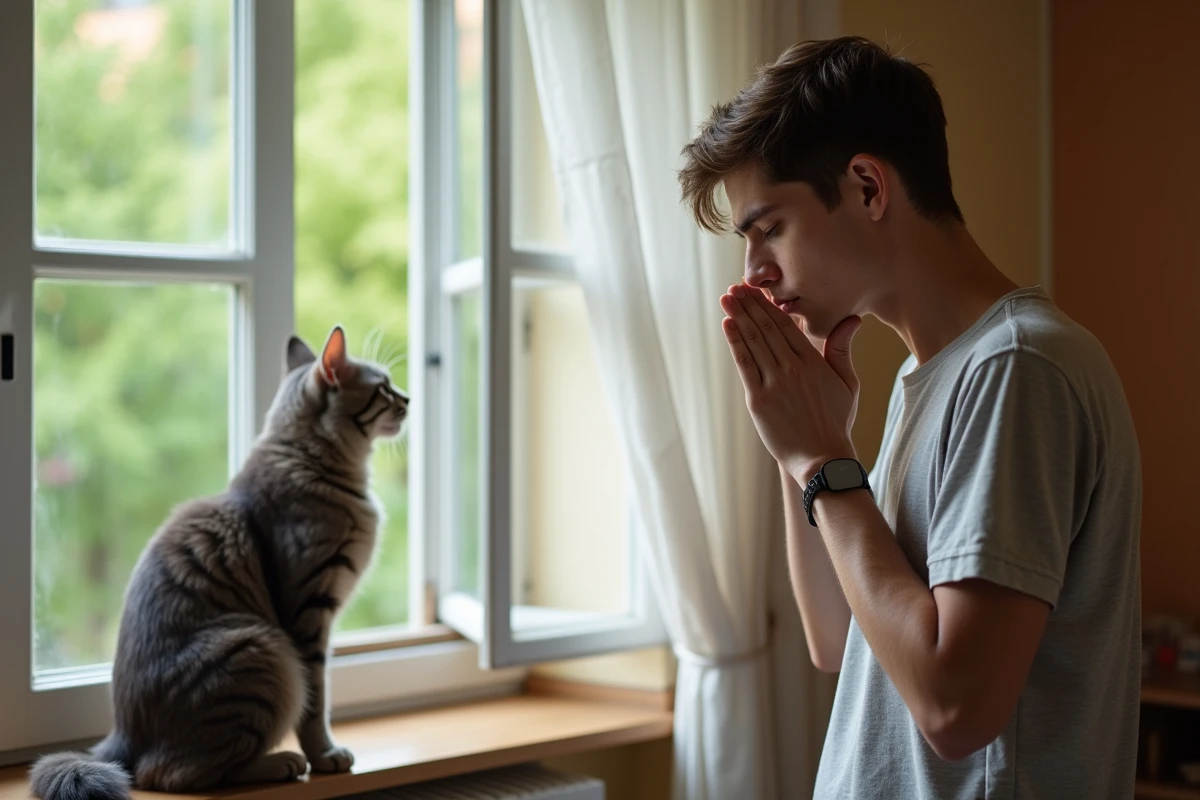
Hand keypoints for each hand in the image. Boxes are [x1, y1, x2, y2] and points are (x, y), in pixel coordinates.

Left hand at [719, 284, 861, 480]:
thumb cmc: (835, 421)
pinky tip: (728, 325)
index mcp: (813, 362)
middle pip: (767, 329)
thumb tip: (852, 318)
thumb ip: (842, 348)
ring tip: (727, 298)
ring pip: (754, 342)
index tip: (756, 290)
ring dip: (739, 317)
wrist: (822, 458)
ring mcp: (774, 383)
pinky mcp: (759, 400)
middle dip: (750, 305)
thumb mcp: (848, 382)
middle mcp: (793, 368)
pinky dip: (735, 343)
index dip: (768, 306)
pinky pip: (745, 365)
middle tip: (736, 286)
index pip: (786, 326)